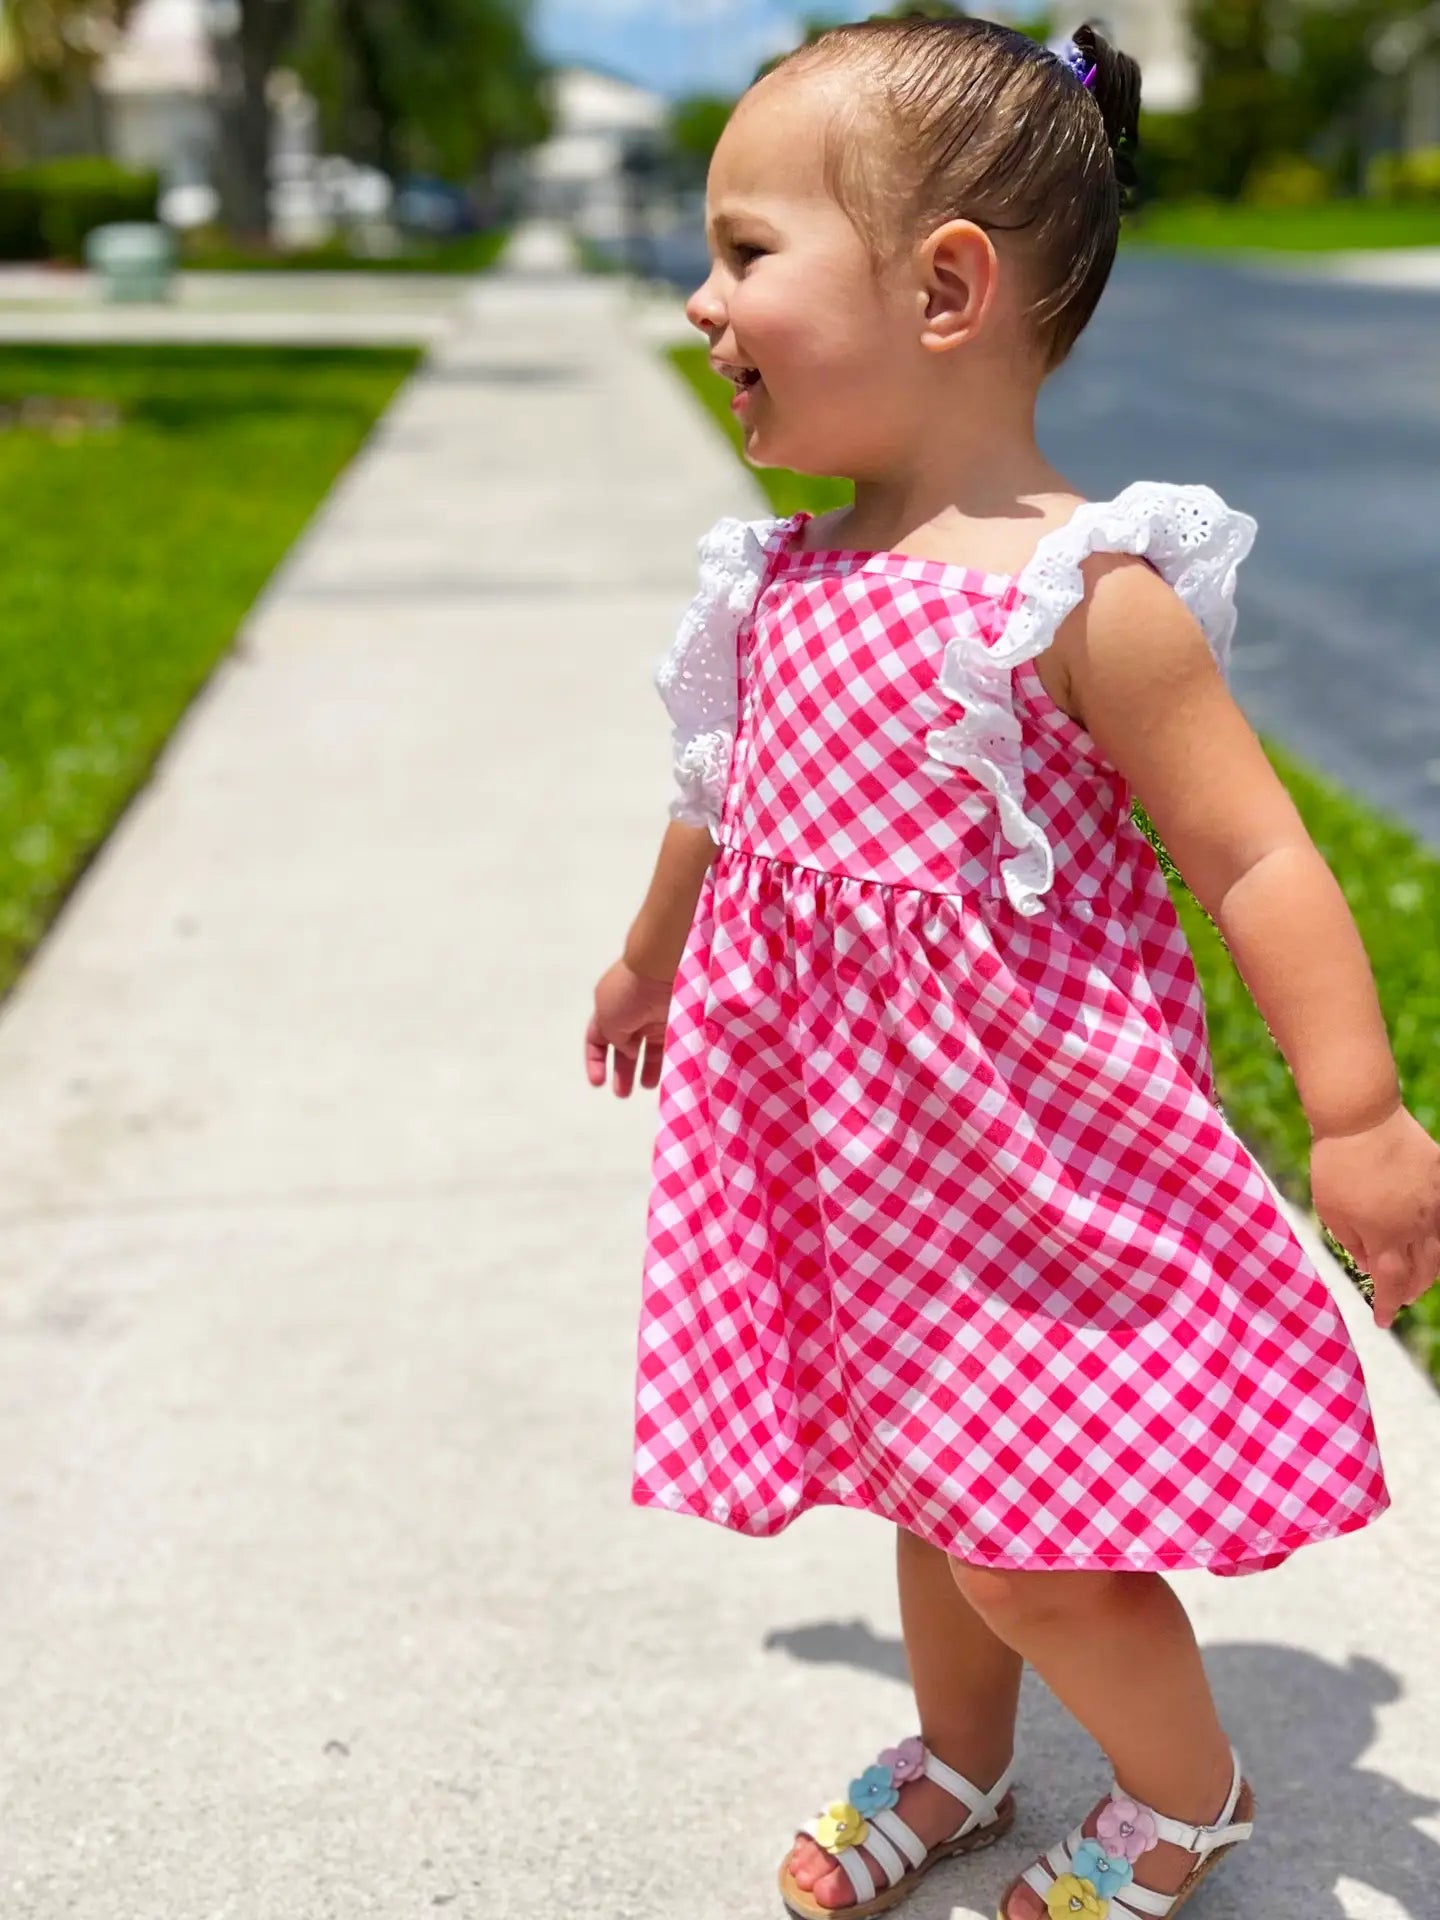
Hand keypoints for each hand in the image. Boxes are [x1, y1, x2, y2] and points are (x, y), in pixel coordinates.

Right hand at [585, 959, 672, 1097]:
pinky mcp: (676, 1020)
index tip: (597, 1083)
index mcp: (607, 1010)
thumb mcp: (607, 1019)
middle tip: (622, 1094)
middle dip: (623, 1071)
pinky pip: (669, 1046)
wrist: (660, 970)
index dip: (595, 1061)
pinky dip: (666, 1061)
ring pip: (649, 1049)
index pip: (597, 1039)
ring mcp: (653, 1017)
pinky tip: (665, 1076)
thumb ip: (613, 1040)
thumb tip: (628, 1051)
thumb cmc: (627, 993)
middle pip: (624, 1048)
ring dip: (647, 1069)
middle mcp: (630, 1014)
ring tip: (647, 1086)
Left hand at [1311, 1104, 1439, 1328]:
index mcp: (1386, 1237)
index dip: (1388, 1305)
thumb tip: (1368, 1265)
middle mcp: (1418, 1225)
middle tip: (1398, 1298)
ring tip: (1417, 1276)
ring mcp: (1434, 1201)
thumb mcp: (1331, 1211)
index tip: (1382, 1321)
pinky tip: (1433, 1239)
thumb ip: (1352, 1243)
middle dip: (1411, 1290)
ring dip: (1430, 1269)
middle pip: (1424, 1271)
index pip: (1393, 1284)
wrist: (1360, 1117)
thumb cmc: (1336, 1164)